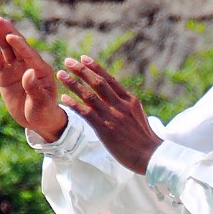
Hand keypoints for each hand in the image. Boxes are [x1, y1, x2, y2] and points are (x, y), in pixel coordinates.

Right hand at [0, 16, 66, 139]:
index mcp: (41, 69)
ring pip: (5, 48)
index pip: (29, 54)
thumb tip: (29, 73)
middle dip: (7, 32)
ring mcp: (16, 68)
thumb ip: (35, 89)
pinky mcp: (5, 74)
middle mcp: (28, 64)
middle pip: (16, 45)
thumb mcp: (41, 103)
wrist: (37, 120)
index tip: (11, 36)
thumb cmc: (44, 112)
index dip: (20, 45)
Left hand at [57, 56, 160, 175]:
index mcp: (129, 100)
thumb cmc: (144, 139)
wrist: (151, 155)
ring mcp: (113, 116)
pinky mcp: (105, 129)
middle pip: (98, 82)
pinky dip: (74, 104)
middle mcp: (121, 105)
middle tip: (68, 61)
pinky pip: (86, 113)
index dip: (95, 68)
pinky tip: (64, 98)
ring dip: (74, 83)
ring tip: (61, 75)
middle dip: (82, 70)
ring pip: (90, 95)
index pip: (110, 80)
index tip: (84, 58)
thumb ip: (126, 106)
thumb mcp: (137, 116)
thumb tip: (116, 99)